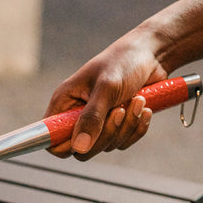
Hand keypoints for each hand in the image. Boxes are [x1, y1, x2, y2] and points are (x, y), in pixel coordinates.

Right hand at [44, 31, 168, 159]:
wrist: (152, 53)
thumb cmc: (124, 62)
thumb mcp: (106, 88)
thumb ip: (92, 117)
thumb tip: (79, 148)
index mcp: (64, 102)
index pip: (51, 137)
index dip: (63, 145)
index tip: (85, 139)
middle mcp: (76, 115)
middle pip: (80, 149)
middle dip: (105, 135)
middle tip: (120, 111)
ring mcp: (97, 123)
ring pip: (105, 146)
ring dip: (126, 127)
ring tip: (138, 100)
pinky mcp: (116, 126)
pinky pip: (123, 143)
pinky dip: (136, 129)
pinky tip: (144, 109)